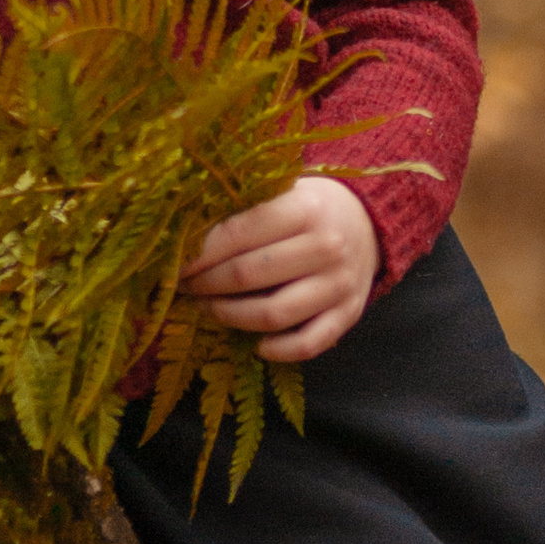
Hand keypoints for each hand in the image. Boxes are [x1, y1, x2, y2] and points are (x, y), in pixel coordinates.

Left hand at [183, 175, 378, 365]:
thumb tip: (184, 238)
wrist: (369, 221)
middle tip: (185, 287)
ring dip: (230, 316)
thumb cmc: (310, 207)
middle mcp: (326, 246)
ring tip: (210, 308)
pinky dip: (278, 350)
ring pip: (273, 314)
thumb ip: (243, 211)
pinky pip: (309, 343)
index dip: (199, 253)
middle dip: (206, 284)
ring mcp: (340, 283)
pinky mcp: (350, 313)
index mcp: (305, 208)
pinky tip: (256, 344)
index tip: (175, 263)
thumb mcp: (282, 193)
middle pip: (249, 275)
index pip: (238, 234)